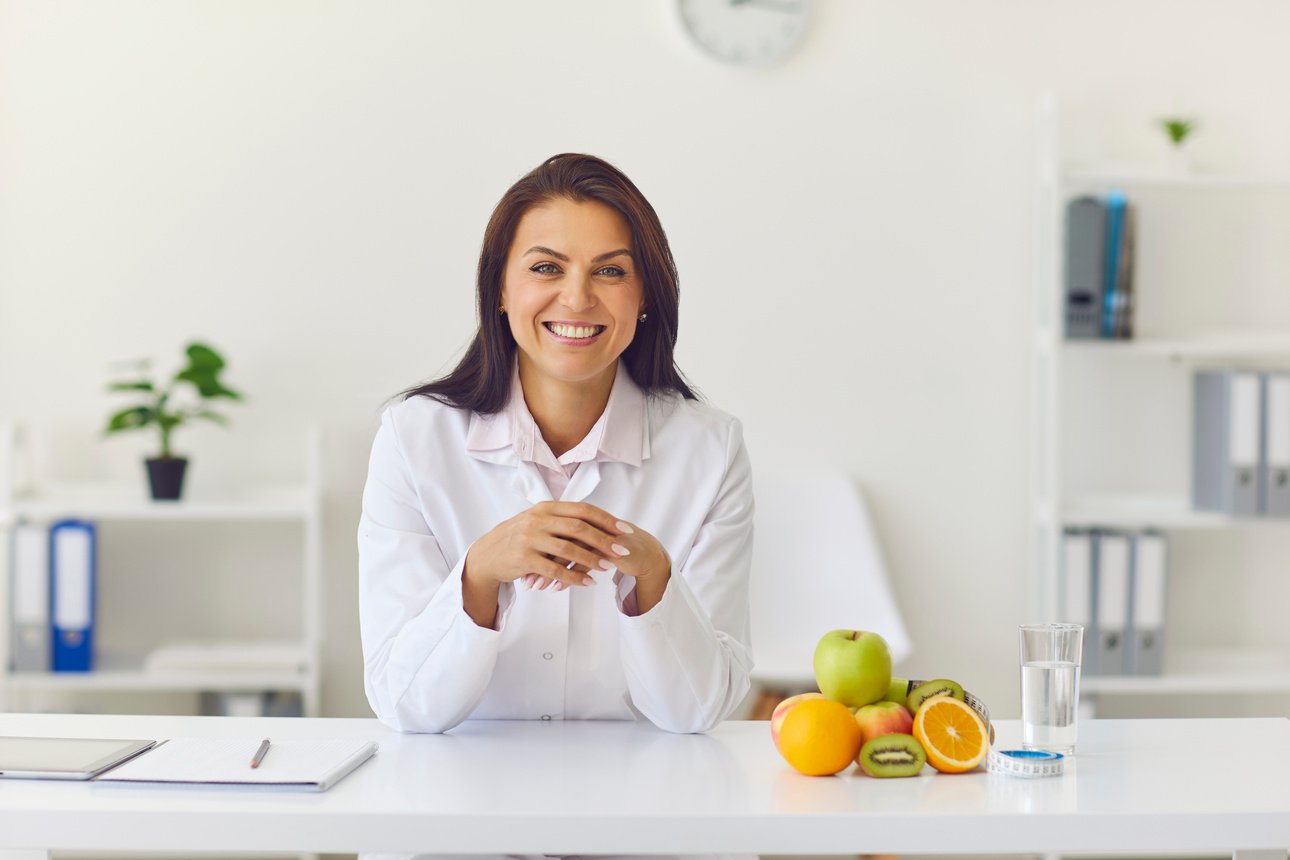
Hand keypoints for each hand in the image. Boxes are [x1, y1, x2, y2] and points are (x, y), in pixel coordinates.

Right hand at [465, 501, 625, 591]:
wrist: (487, 555)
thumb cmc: (518, 538)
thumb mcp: (537, 521)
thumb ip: (562, 519)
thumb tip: (596, 519)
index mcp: (546, 508)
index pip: (582, 510)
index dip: (606, 519)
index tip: (624, 529)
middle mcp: (538, 519)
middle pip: (578, 527)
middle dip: (603, 539)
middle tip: (622, 550)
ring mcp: (529, 538)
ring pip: (568, 548)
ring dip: (591, 559)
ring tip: (607, 567)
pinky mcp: (523, 558)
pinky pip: (554, 570)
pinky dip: (573, 577)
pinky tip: (588, 582)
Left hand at [520, 517, 670, 596]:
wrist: (642, 553)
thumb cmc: (610, 548)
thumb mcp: (585, 542)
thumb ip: (564, 541)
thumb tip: (537, 552)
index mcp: (577, 517)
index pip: (549, 531)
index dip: (533, 548)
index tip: (518, 566)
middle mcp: (586, 522)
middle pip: (555, 540)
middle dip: (538, 562)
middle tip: (524, 579)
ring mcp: (598, 534)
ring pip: (567, 551)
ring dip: (550, 572)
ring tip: (537, 588)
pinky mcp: (610, 549)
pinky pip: (584, 564)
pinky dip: (568, 578)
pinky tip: (557, 589)